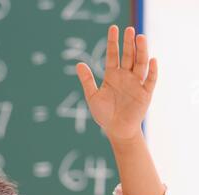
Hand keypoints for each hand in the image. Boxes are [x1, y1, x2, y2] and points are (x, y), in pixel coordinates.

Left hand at [76, 25, 156, 140]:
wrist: (117, 131)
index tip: (113, 28)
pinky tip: (152, 60)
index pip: (113, 55)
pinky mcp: (145, 94)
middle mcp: (125, 76)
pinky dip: (152, 71)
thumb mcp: (92, 97)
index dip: (113, 42)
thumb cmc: (104, 115)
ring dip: (141, 51)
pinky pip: (150, 80)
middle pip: (129, 56)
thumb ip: (87, 80)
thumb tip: (78, 63)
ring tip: (140, 38)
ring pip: (140, 64)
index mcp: (112, 75)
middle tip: (129, 30)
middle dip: (129, 43)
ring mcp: (136, 84)